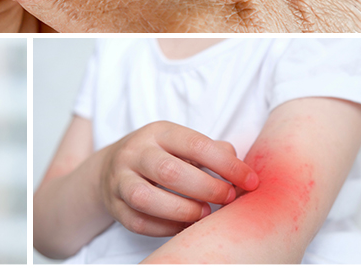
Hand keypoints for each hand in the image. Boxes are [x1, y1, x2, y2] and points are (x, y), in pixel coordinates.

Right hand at [96, 121, 257, 236]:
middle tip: (227, 198)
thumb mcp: (182, 144)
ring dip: (183, 210)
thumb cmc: (160, 156)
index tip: (250, 181)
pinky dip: (166, 228)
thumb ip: (212, 151)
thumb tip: (240, 168)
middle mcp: (134, 153)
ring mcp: (120, 180)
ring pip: (146, 198)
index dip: (227, 165)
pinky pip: (139, 222)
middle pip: (169, 171)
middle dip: (206, 188)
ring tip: (204, 214)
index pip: (195, 145)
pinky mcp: (114, 206)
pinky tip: (185, 226)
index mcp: (158, 132)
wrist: (109, 168)